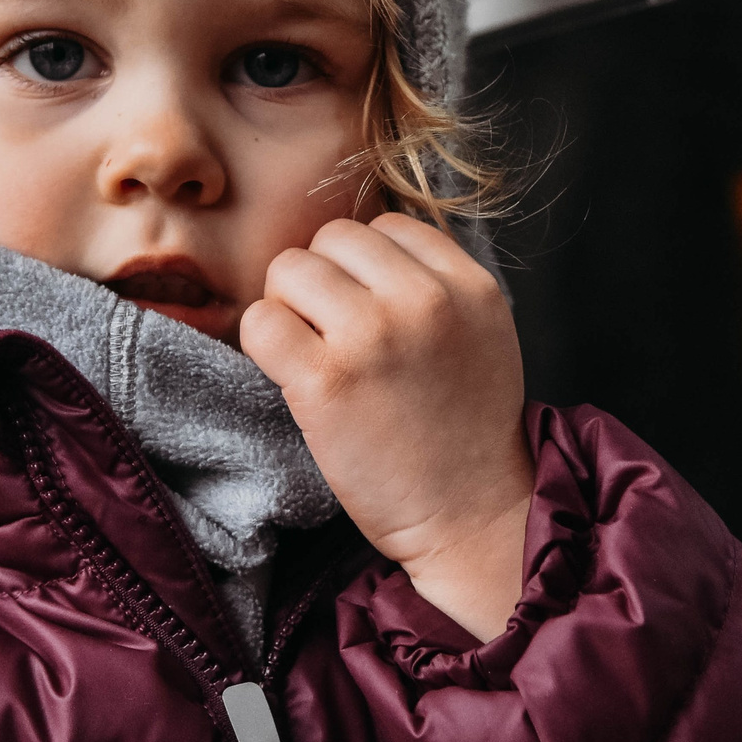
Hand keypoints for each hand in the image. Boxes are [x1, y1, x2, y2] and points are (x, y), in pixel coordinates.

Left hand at [240, 213, 534, 640]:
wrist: (473, 516)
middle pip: (331, 239)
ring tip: (313, 355)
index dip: (363, 267)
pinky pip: (260, 322)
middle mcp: (424, 300)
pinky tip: (290, 376)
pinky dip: (263, 344)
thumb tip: (356, 250)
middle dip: (322, 281)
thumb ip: (434, 284)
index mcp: (468, 285)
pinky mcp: (325, 381)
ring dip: (289, 309)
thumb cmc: (467, 431)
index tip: (367, 310)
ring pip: (289, 269)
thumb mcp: (481, 334)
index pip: (386, 225)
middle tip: (332, 335)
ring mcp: (373, 336)